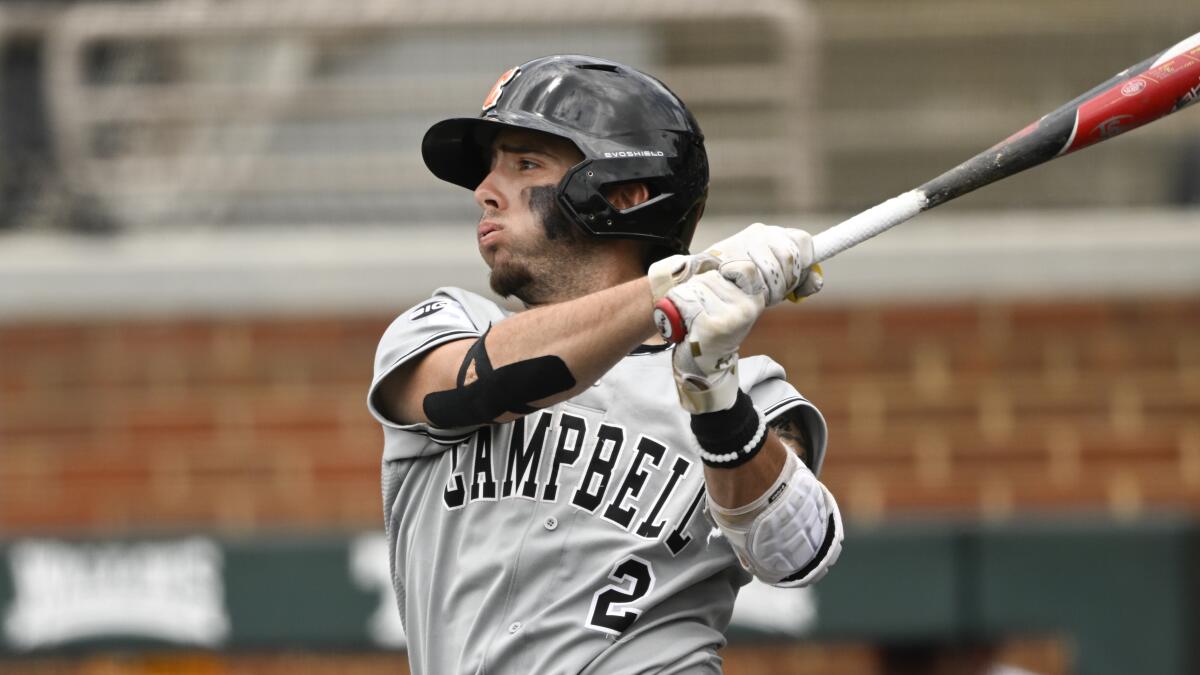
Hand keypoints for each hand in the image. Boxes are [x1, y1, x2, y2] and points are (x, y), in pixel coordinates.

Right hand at [649, 223, 822, 307]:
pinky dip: (752, 289)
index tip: (794, 280)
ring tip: (754, 293)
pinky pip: (751, 274)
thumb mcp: (773, 281)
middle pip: (790, 257)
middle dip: (784, 282)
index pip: (802, 241)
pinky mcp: (729, 254)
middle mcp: (761, 233)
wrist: (698, 283)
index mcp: (773, 234)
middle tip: (769, 293)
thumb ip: (796, 280)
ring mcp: (744, 242)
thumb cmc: (739, 283)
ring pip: (773, 268)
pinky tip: (743, 291)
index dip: (803, 264)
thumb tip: (816, 283)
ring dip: (769, 289)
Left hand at [665, 269, 764, 413]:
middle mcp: (746, 308)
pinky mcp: (712, 326)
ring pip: (698, 288)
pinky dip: (679, 309)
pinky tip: (687, 324)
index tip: (715, 286)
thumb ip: (729, 286)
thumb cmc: (712, 331)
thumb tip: (714, 260)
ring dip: (687, 299)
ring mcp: (731, 317)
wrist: (704, 366)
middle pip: (711, 277)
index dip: (723, 272)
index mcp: (754, 299)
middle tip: (699, 310)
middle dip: (698, 288)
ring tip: (693, 317)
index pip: (743, 268)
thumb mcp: (729, 307)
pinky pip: (688, 302)